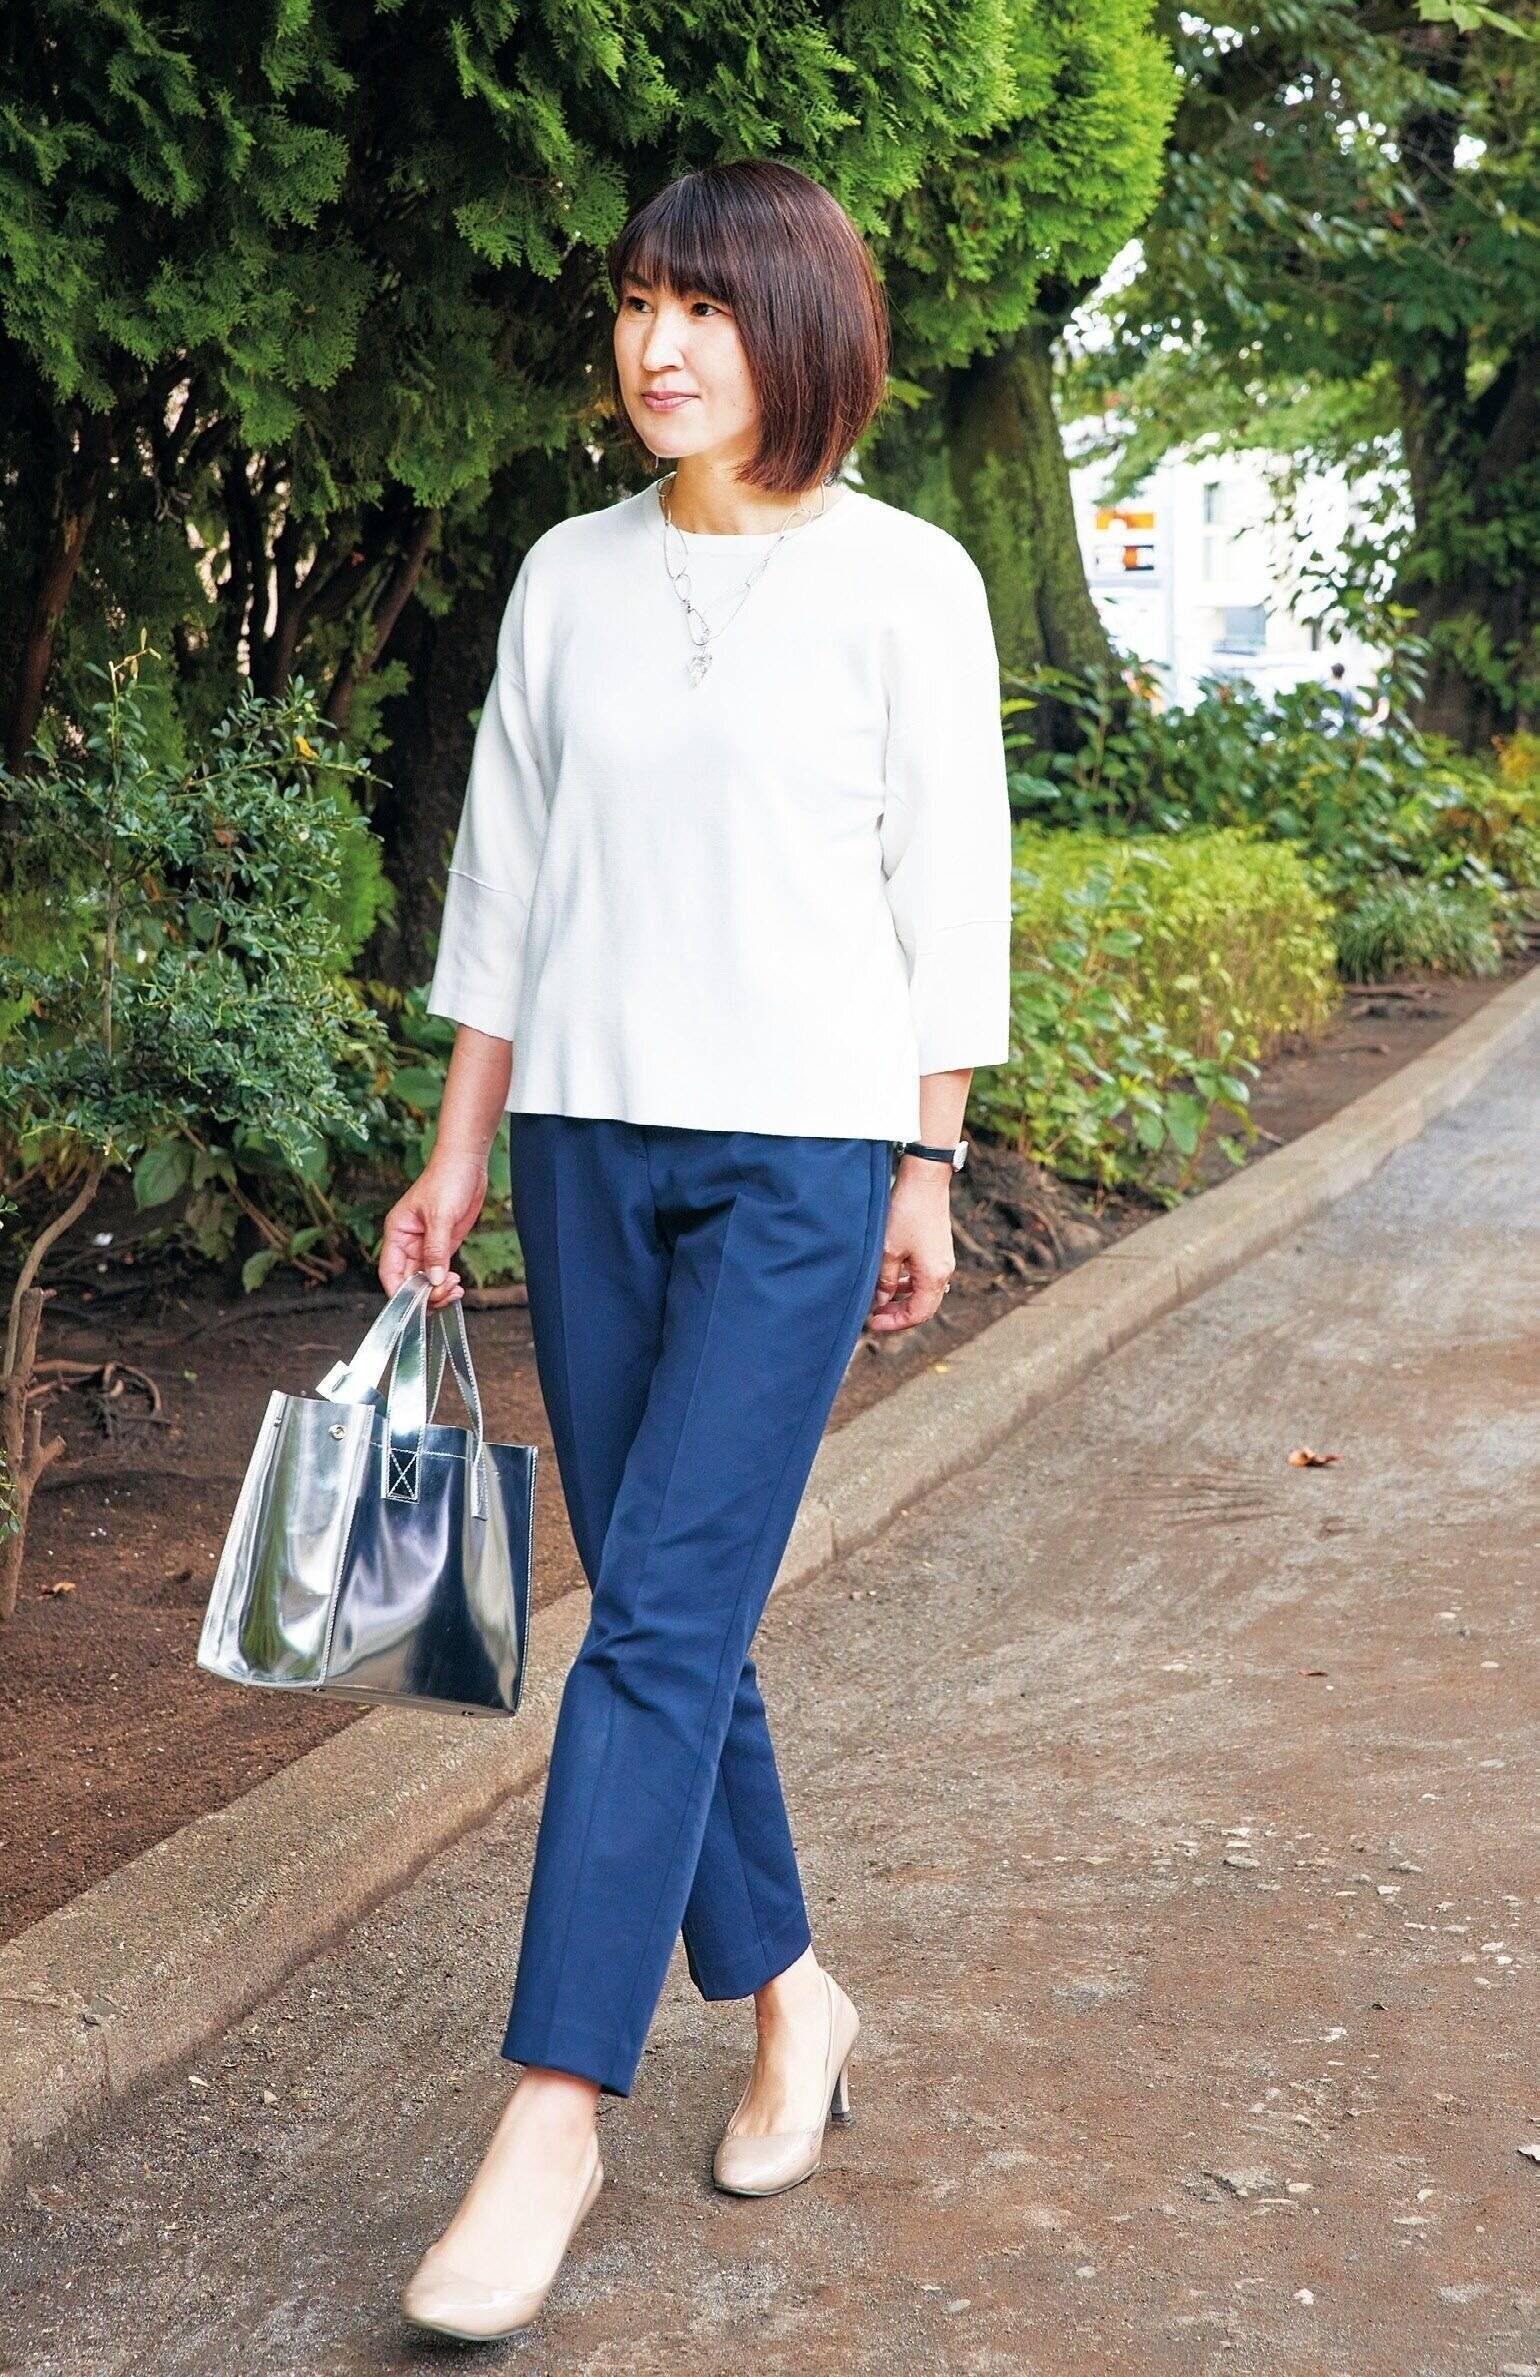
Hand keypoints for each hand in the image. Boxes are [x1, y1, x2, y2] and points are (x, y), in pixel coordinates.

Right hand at [377, 1151, 487, 1310]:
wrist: (467, 1164)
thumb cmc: (446, 1180)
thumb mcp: (440, 1216)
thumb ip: (436, 1250)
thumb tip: (432, 1280)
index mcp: (396, 1233)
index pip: (390, 1272)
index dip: (400, 1292)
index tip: (417, 1304)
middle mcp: (407, 1243)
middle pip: (408, 1281)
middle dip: (425, 1293)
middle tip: (446, 1293)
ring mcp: (425, 1245)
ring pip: (425, 1280)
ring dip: (438, 1291)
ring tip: (455, 1290)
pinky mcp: (443, 1245)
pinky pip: (439, 1272)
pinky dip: (445, 1282)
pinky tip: (456, 1286)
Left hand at [868, 1161, 954, 1333]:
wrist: (925, 1180)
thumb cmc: (906, 1213)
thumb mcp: (888, 1250)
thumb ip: (884, 1280)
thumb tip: (881, 1301)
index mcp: (934, 1276)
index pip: (918, 1314)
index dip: (894, 1323)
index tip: (872, 1323)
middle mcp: (943, 1271)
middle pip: (923, 1306)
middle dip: (898, 1314)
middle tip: (874, 1316)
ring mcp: (942, 1260)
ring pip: (924, 1292)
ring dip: (902, 1299)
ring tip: (879, 1300)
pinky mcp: (938, 1249)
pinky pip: (925, 1276)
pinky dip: (908, 1284)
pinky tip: (892, 1279)